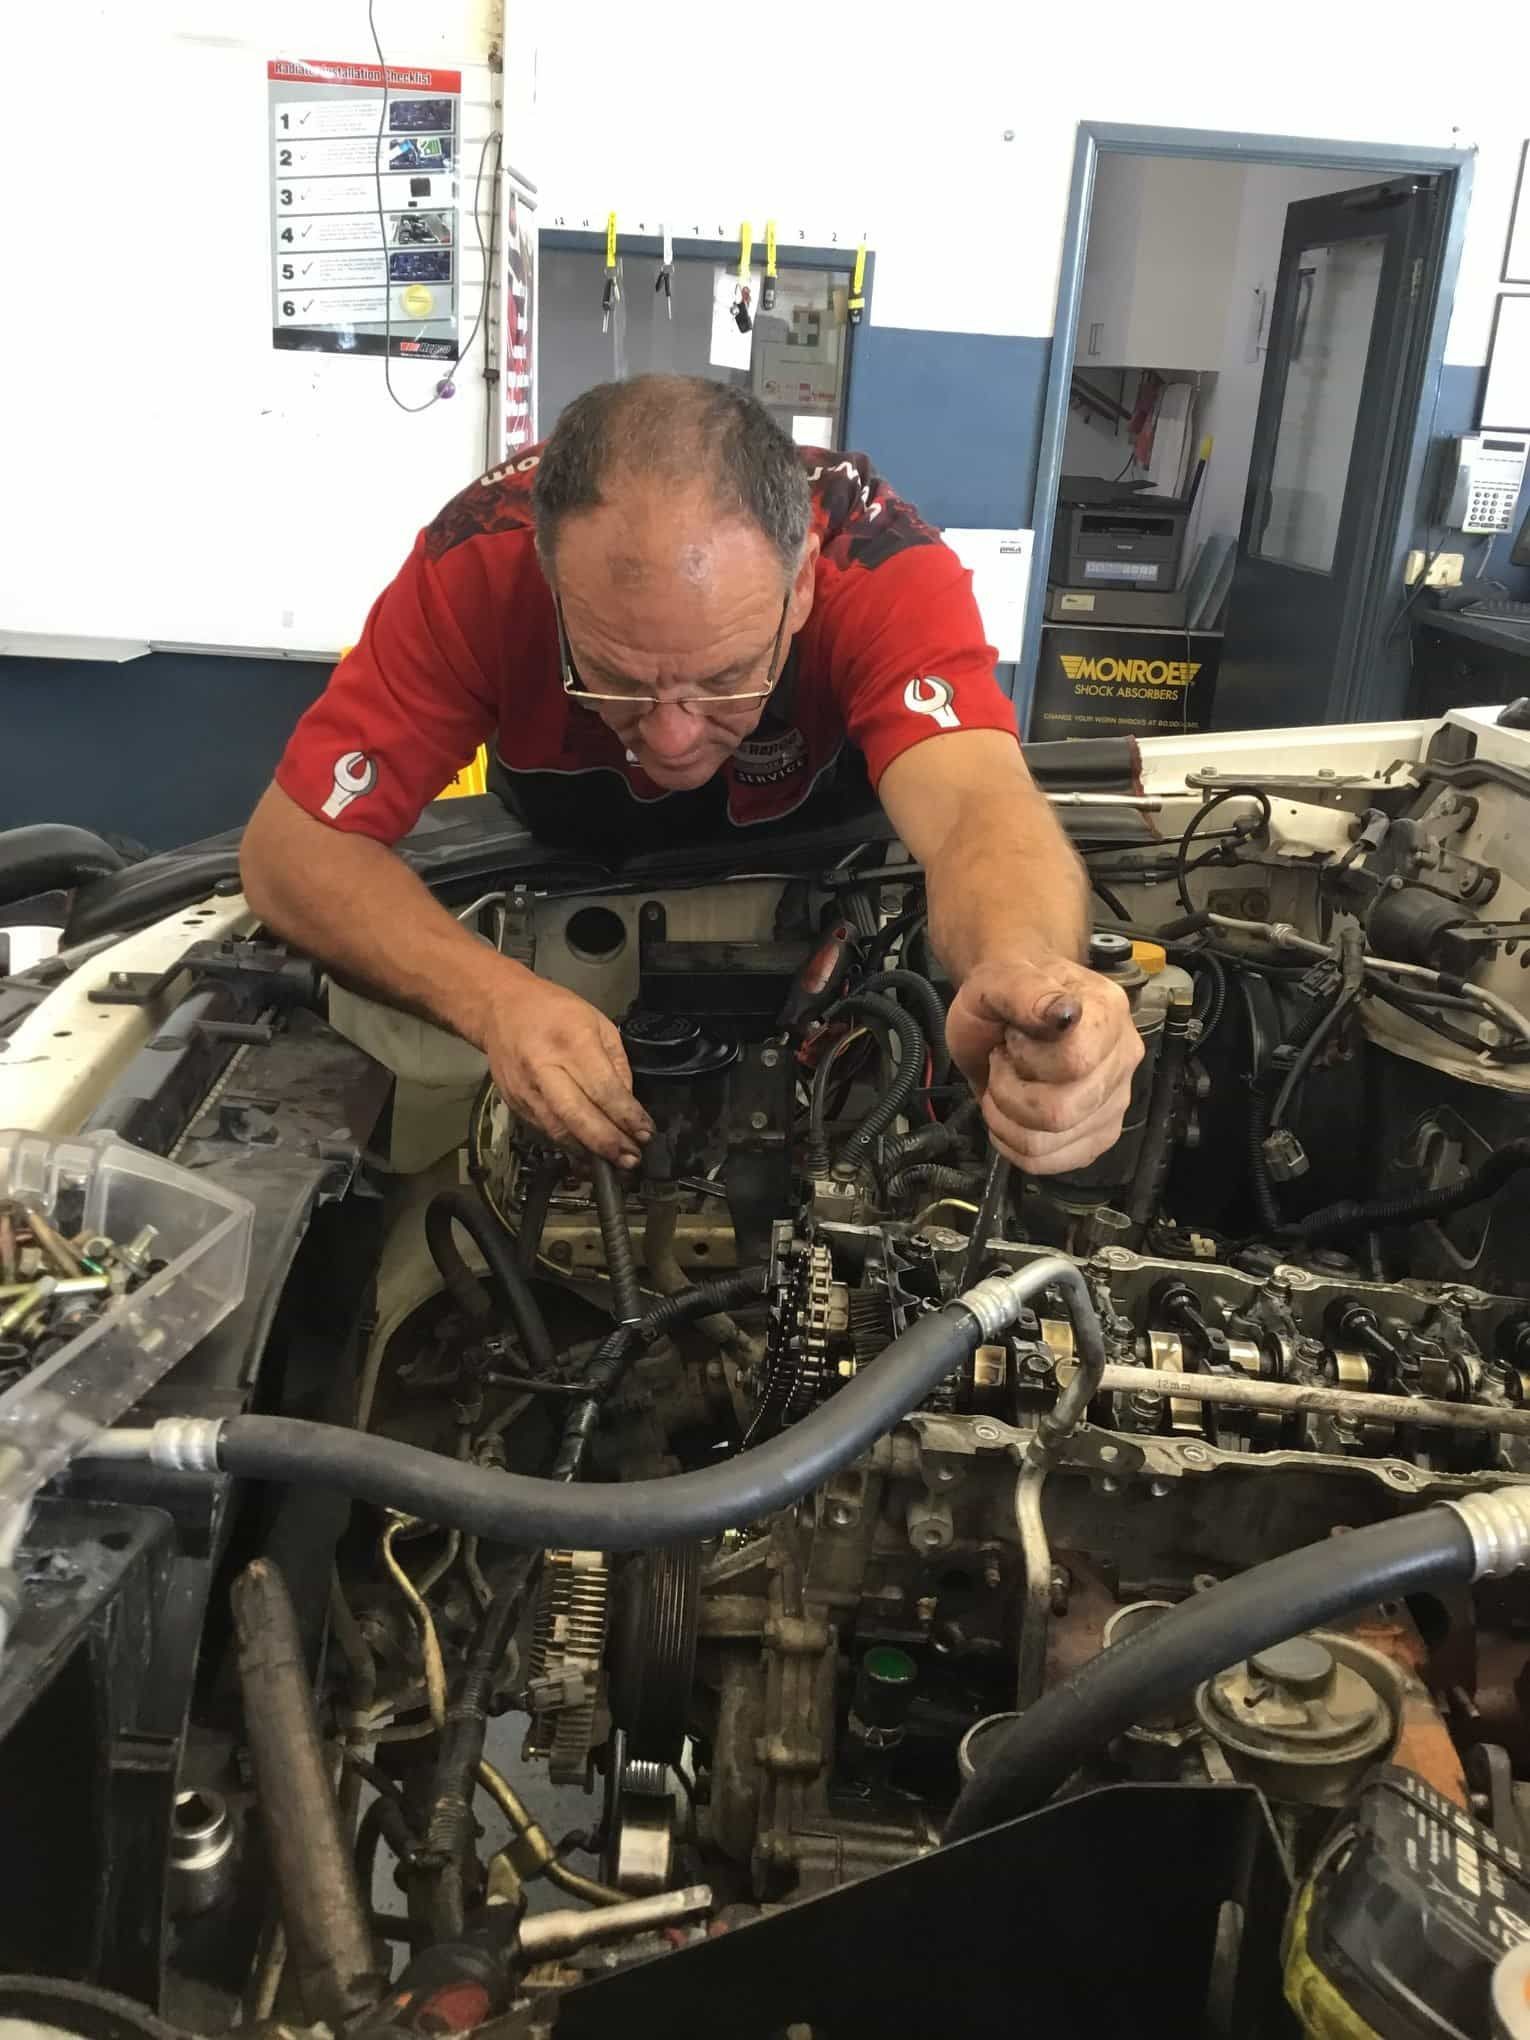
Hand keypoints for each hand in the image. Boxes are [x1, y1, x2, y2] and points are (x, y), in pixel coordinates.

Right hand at [481, 970, 652, 1166]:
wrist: (500, 1008)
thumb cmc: (553, 1010)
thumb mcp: (598, 1023)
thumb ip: (616, 1064)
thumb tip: (627, 1104)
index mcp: (572, 1042)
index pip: (604, 1089)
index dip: (627, 1117)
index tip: (645, 1133)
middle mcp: (545, 1068)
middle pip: (579, 1117)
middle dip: (608, 1143)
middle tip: (631, 1159)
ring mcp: (526, 1089)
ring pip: (559, 1131)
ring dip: (589, 1152)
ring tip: (614, 1162)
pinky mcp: (515, 1104)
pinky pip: (546, 1130)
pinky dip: (569, 1143)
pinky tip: (587, 1150)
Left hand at [946, 957, 1142, 1175]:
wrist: (1007, 1010)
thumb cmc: (1006, 993)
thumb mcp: (999, 979)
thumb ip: (1026, 991)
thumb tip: (1061, 1013)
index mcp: (1107, 1012)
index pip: (1075, 1062)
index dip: (1028, 1057)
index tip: (1015, 1036)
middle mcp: (1122, 1059)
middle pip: (1059, 1112)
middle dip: (1009, 1091)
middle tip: (1005, 1062)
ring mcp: (1115, 1102)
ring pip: (1046, 1143)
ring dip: (1005, 1118)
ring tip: (1007, 1084)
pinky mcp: (1098, 1137)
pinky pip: (1047, 1164)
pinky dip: (1013, 1144)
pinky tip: (1011, 1112)